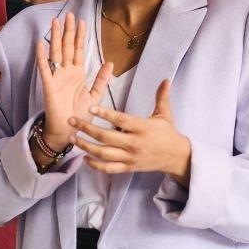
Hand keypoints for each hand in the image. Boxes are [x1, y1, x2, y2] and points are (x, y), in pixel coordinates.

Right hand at [37, 13, 112, 145]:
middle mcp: (66, 72)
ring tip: (56, 22)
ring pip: (56, 53)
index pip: (79, 50)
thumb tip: (111, 62)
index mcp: (77, 73)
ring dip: (56, 37)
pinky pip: (44, 68)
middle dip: (68, 31)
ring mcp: (57, 77)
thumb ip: (101, 79)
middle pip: (67, 47)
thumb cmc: (80, 115)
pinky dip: (42, 56)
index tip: (81, 21)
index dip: (80, 36)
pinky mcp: (48, 85)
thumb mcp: (95, 96)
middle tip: (69, 15)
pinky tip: (41, 43)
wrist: (68, 131)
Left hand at [68, 79, 192, 185]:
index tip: (91, 107)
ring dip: (86, 146)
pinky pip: (109, 169)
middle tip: (72, 120)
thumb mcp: (165, 114)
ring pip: (104, 154)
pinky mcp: (129, 168)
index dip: (105, 114)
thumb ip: (162, 97)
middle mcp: (134, 143)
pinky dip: (95, 165)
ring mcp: (130, 157)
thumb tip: (166, 79)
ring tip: (73, 138)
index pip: (121, 120)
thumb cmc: (168, 133)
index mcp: (142, 128)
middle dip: (87, 129)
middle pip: (106, 137)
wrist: (177, 157)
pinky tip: (84, 158)